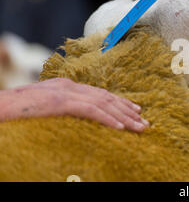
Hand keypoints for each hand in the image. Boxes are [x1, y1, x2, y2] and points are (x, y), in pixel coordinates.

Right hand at [0, 78, 147, 131]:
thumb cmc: (17, 110)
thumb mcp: (45, 108)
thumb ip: (64, 108)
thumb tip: (79, 118)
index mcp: (67, 86)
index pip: (100, 94)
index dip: (120, 103)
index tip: (135, 111)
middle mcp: (69, 86)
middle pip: (106, 98)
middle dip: (128, 111)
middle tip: (145, 122)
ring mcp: (64, 92)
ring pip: (103, 104)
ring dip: (124, 117)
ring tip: (139, 127)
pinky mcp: (59, 102)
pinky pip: (90, 111)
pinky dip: (107, 119)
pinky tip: (121, 128)